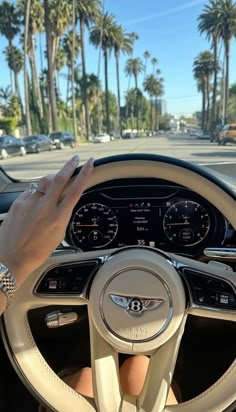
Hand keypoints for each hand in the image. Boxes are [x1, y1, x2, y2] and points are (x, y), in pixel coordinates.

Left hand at [0, 155, 93, 286]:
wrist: (11, 257)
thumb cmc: (36, 251)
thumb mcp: (58, 235)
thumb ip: (62, 216)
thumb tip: (64, 203)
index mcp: (58, 217)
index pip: (75, 190)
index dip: (84, 174)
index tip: (90, 164)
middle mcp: (45, 207)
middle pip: (60, 178)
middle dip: (70, 165)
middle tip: (75, 158)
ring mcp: (30, 203)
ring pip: (44, 182)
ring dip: (51, 180)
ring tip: (54, 183)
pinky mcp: (18, 203)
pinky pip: (31, 191)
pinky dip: (36, 193)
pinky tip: (36, 201)